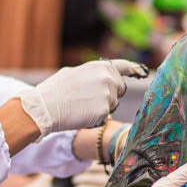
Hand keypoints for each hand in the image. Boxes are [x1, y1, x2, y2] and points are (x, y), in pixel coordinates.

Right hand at [19, 60, 149, 136]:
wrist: (45, 106)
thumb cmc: (55, 89)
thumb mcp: (74, 73)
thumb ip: (92, 74)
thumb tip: (100, 77)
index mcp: (101, 66)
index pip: (124, 67)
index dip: (134, 70)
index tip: (142, 72)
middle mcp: (109, 78)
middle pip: (120, 90)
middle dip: (110, 95)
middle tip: (88, 98)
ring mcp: (108, 95)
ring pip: (113, 105)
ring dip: (102, 108)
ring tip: (81, 106)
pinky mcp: (105, 111)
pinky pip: (105, 117)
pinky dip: (95, 119)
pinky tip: (81, 115)